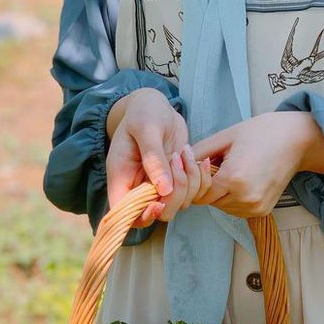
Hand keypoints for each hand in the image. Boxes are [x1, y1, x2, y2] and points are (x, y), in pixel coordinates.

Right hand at [106, 88, 211, 225]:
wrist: (156, 106)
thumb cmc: (144, 112)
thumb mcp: (146, 129)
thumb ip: (153, 158)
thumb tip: (164, 189)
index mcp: (122, 178)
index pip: (126, 214)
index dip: (142, 216)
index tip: (159, 203)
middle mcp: (140, 187)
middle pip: (159, 213)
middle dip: (175, 195)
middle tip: (177, 162)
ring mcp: (159, 186)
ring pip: (179, 204)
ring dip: (190, 183)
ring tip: (184, 152)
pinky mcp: (177, 181)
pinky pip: (193, 194)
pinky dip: (201, 180)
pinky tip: (198, 159)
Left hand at [191, 112, 323, 217]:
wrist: (297, 140)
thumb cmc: (262, 132)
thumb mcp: (226, 136)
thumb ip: (198, 152)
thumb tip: (177, 162)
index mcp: (233, 179)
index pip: (199, 193)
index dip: (196, 179)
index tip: (202, 163)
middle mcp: (245, 198)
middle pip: (209, 202)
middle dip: (207, 186)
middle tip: (217, 165)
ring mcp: (255, 207)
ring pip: (222, 207)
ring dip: (219, 194)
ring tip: (231, 171)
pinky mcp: (262, 211)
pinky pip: (236, 210)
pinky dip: (232, 199)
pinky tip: (241, 180)